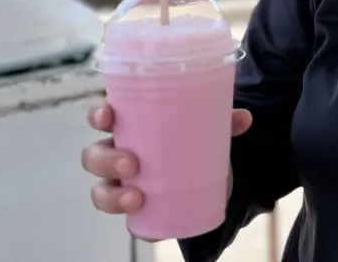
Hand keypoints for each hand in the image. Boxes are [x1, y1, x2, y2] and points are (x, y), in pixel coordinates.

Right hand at [80, 101, 252, 216]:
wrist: (206, 180)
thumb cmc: (193, 144)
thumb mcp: (207, 130)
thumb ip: (223, 123)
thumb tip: (245, 118)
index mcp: (129, 128)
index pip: (103, 118)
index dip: (98, 115)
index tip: (107, 115)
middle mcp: (118, 154)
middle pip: (93, 155)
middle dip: (106, 159)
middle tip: (131, 163)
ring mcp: (123, 184)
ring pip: (100, 190)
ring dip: (113, 196)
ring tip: (137, 198)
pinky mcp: (136, 211)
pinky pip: (124, 219)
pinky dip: (131, 222)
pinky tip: (142, 219)